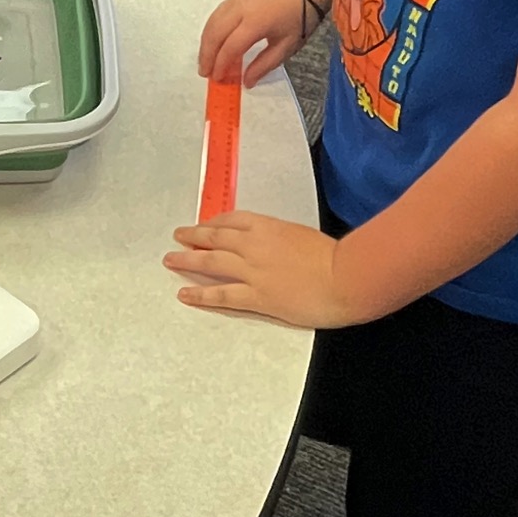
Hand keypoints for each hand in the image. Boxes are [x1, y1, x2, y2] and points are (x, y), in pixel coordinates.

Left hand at [163, 213, 361, 328]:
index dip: (214, 222)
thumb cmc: (335, 257)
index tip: (204, 224)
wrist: (346, 278)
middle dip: (193, 236)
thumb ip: (281, 238)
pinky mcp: (256, 296)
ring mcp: (252, 271)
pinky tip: (185, 294)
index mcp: (268, 227)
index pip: (232, 219)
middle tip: (178, 236)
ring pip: (210, 262)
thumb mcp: (302, 235)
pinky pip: (221, 294)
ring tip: (171, 260)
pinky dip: (200, 294)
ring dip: (187, 260)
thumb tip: (272, 244)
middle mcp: (254, 245)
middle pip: (214, 237)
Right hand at [198, 0, 318, 85]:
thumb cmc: (299, 15)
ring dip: (206, 43)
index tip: (218, 78)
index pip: (230, 47)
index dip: (221, 64)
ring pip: (211, 23)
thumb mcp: (287, 46)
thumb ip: (264, 65)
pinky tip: (212, 41)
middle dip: (207, 56)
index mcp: (256, 22)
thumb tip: (247, 81)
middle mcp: (241, 9)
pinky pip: (216, 14)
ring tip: (205, 60)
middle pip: (215, 34)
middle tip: (206, 72)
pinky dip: (211, 30)